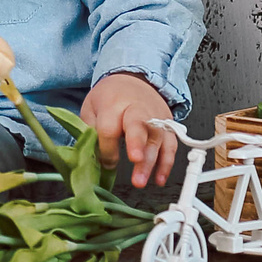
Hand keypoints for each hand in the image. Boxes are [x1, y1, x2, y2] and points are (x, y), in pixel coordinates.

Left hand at [81, 72, 176, 188]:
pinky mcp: (168, 125)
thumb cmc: (110, 97)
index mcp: (114, 103)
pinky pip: (170, 145)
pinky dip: (167, 163)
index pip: (109, 128)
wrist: (133, 80)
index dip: (107, 149)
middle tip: (135, 161)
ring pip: (157, 138)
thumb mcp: (91, 108)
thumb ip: (90, 132)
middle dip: (137, 145)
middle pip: (138, 126)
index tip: (105, 163)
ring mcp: (155, 116)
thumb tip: (91, 158)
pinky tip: (159, 178)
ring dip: (151, 162)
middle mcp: (137, 108)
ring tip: (141, 181)